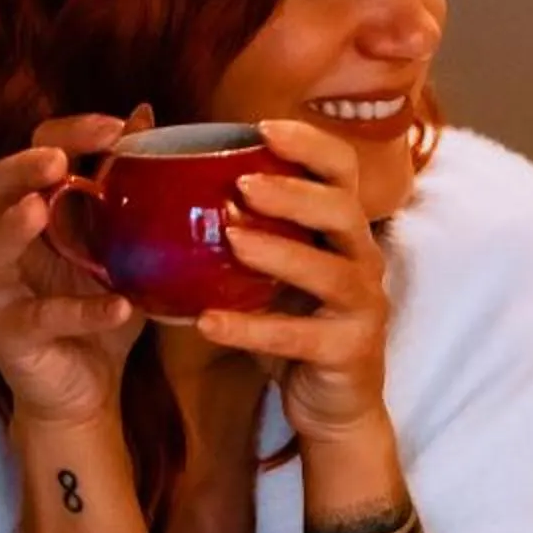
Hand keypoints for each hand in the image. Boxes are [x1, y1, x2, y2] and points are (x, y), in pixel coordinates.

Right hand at [0, 110, 149, 430]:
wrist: (90, 393)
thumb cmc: (105, 314)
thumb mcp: (128, 249)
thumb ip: (133, 191)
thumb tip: (147, 115)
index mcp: (39, 214)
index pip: (37, 153)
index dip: (69, 133)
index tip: (118, 127)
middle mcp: (8, 244)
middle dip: (26, 166)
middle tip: (59, 159)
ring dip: (16, 226)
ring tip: (43, 206)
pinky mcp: (4, 334)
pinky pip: (40, 317)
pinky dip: (82, 311)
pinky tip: (120, 306)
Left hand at [196, 116, 392, 444]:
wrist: (334, 406)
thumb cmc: (296, 326)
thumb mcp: (273, 274)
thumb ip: (245, 232)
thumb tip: (169, 187)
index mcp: (345, 232)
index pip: (342, 172)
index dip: (310, 145)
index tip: (262, 126)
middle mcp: (363, 261)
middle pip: (342, 212)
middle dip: (294, 193)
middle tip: (242, 183)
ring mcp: (362, 307)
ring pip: (330, 272)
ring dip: (279, 252)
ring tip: (231, 239)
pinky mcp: (348, 351)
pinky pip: (298, 337)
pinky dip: (252, 329)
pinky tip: (208, 323)